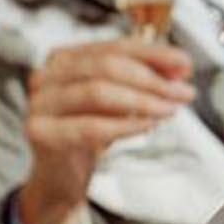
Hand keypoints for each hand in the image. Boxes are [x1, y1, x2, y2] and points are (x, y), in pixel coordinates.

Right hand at [19, 38, 194, 223]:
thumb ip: (146, 81)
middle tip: (181, 92)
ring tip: (168, 110)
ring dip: (142, 101)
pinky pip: (90, 126)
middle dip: (151, 79)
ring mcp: (40, 103)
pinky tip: (147, 125)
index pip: (114, 47)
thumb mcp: (120, 102)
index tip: (184, 64)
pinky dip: (125, 125)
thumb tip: (179, 67)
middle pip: (106, 66)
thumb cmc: (89, 133)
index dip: (153, 54)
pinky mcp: (40, 132)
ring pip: (97, 92)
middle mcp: (47, 75)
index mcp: (65, 59)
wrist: (61, 176)